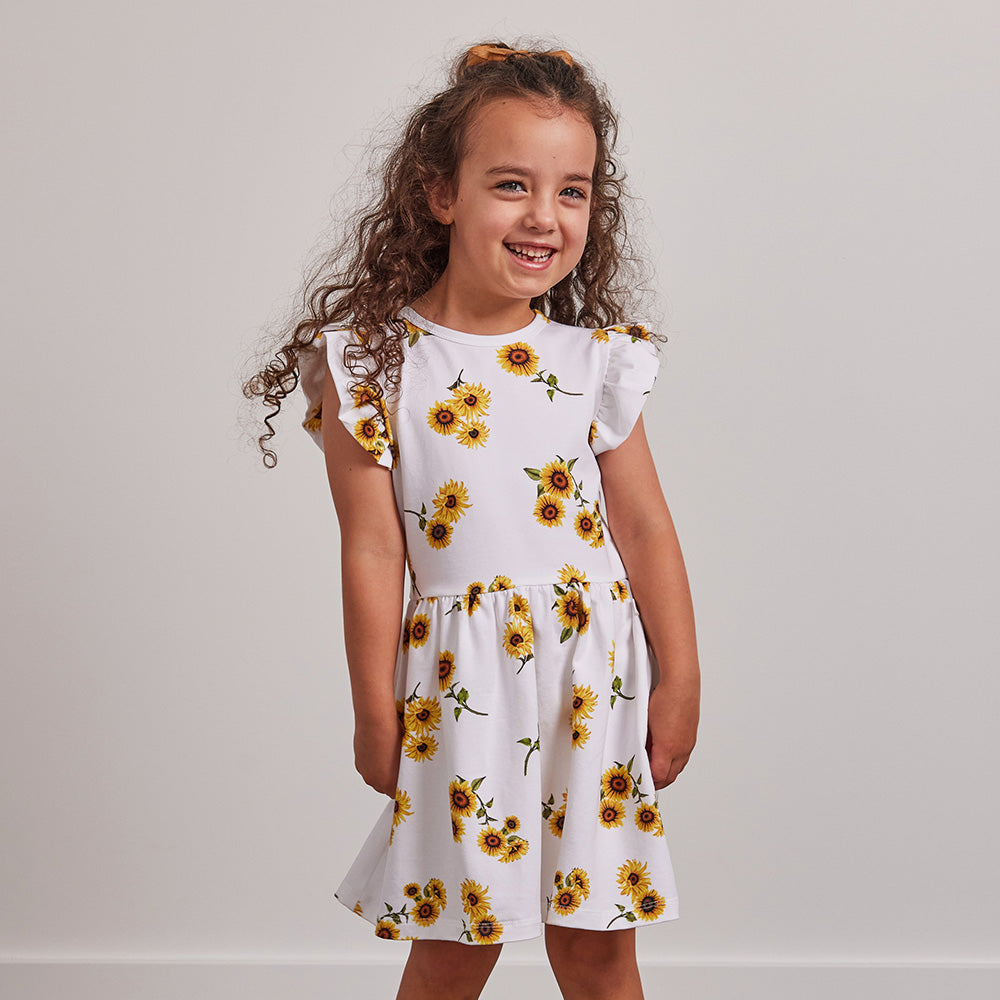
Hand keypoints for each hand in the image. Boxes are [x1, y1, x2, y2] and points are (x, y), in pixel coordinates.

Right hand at [353, 709, 403, 796]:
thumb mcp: (407, 754)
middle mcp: (374, 781)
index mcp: (388, 783)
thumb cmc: (393, 735)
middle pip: (385, 787)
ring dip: (382, 770)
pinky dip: (374, 762)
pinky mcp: (359, 763)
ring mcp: (365, 772)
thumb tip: (409, 771)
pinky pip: (368, 768)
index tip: (407, 778)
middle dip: (392, 778)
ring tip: (390, 754)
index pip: (398, 794)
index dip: (403, 784)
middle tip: (400, 764)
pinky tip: (381, 749)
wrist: (375, 720)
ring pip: (376, 777)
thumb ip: (405, 770)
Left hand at [645, 670, 699, 788]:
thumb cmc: (664, 699)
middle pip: (670, 775)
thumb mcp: (646, 723)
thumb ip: (645, 743)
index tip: (638, 780)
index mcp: (669, 748)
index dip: (648, 781)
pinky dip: (673, 759)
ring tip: (651, 764)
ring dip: (666, 769)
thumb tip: (642, 754)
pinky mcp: (691, 735)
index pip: (659, 776)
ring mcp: (689, 743)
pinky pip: (683, 755)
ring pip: (677, 766)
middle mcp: (682, 749)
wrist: (681, 682)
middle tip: (644, 777)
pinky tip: (662, 750)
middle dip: (657, 780)